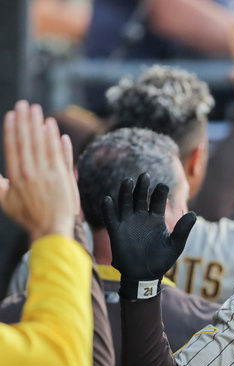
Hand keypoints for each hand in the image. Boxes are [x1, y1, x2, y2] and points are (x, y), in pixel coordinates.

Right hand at [1, 101, 77, 240]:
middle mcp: (31, 173)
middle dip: (26, 121)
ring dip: (40, 125)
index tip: (12, 114)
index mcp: (16, 177)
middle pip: (28, 141)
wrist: (52, 229)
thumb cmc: (28, 216)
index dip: (12, 129)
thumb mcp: (6, 200)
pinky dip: (56, 140)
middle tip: (25, 104)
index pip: (13, 147)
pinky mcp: (64, 177)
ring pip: (43, 144)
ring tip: (38, 111)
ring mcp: (49, 174)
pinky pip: (59, 154)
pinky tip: (54, 128)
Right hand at [101, 173, 195, 299]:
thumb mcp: (175, 245)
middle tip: (144, 176)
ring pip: (125, 203)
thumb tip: (193, 214)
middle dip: (142, 187)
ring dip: (126, 192)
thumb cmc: (161, 261)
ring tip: (128, 181)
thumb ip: (183, 230)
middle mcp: (141, 217)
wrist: (144, 276)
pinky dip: (108, 208)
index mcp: (156, 219)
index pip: (157, 200)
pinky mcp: (116, 231)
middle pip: (140, 197)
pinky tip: (108, 199)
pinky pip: (111, 217)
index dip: (159, 192)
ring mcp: (127, 223)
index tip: (162, 185)